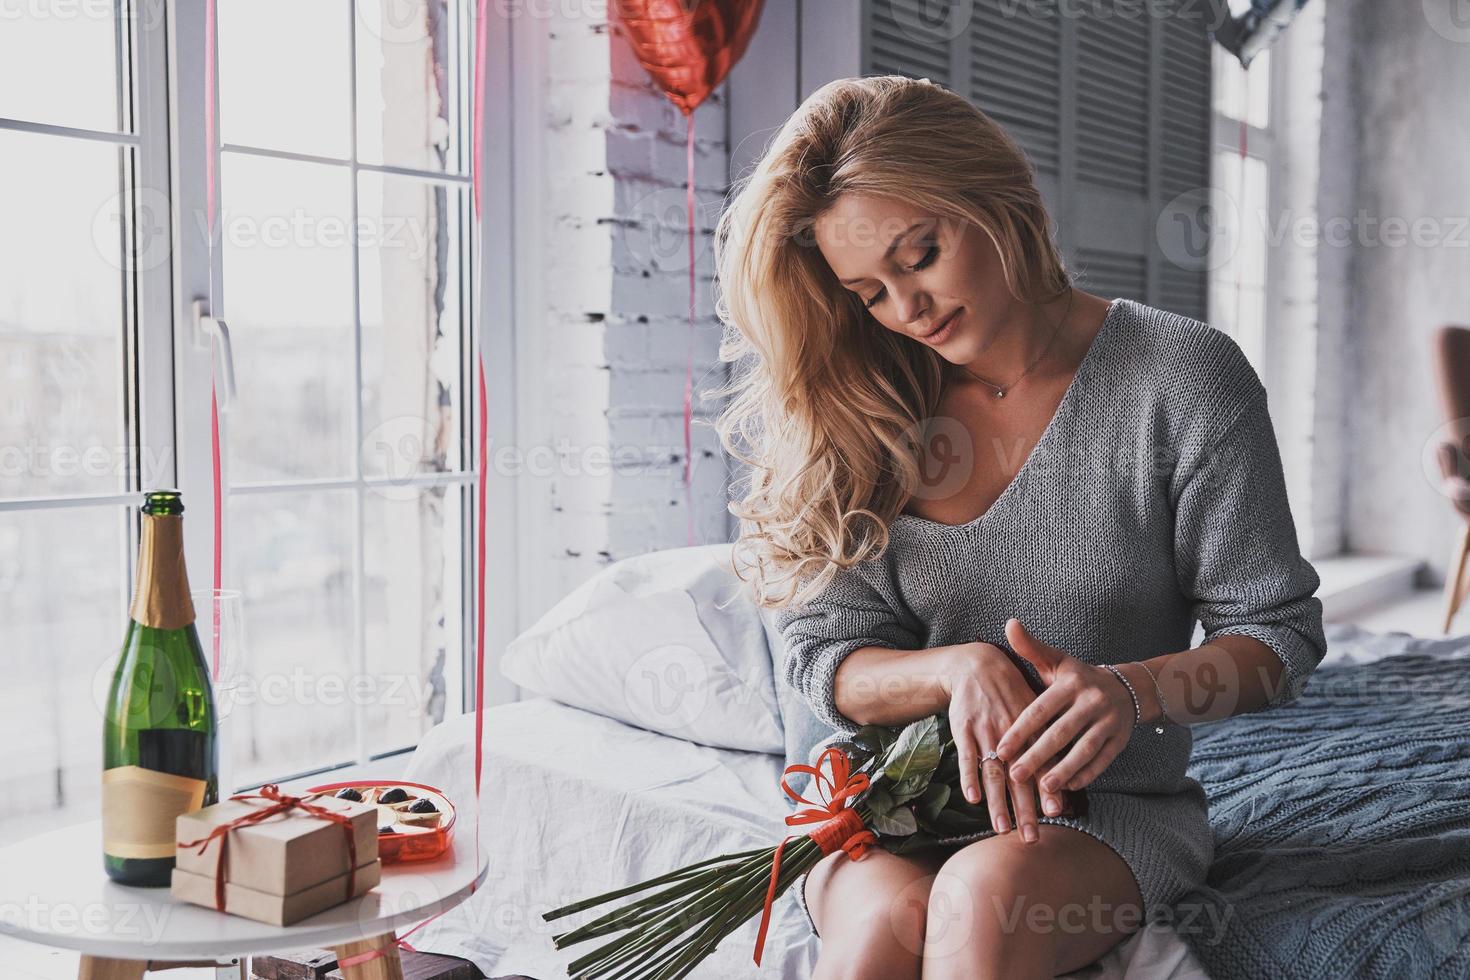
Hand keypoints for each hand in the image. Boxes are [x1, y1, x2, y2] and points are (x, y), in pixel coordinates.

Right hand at [940, 642, 1068, 841]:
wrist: (978, 665)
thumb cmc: (1011, 694)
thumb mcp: (1035, 710)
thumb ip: (1046, 743)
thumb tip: (1064, 778)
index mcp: (1032, 730)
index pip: (1043, 763)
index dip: (1048, 787)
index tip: (1057, 812)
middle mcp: (1011, 733)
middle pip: (1019, 777)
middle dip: (1025, 808)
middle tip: (1031, 837)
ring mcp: (986, 732)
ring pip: (993, 772)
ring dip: (998, 802)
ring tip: (1002, 829)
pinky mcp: (963, 729)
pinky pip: (966, 757)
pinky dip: (969, 777)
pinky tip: (973, 798)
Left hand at [993, 619, 1135, 794]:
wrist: (1125, 686)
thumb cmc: (1077, 677)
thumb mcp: (1056, 660)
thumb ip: (1030, 647)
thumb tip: (1009, 623)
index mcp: (1071, 683)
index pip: (1040, 710)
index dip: (1020, 731)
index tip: (1000, 750)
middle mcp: (1092, 701)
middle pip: (1060, 733)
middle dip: (1036, 756)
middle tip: (1014, 775)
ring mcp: (1109, 721)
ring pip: (1084, 750)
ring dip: (1063, 771)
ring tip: (1043, 788)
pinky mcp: (1121, 739)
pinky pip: (1103, 760)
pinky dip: (1086, 774)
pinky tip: (1068, 787)